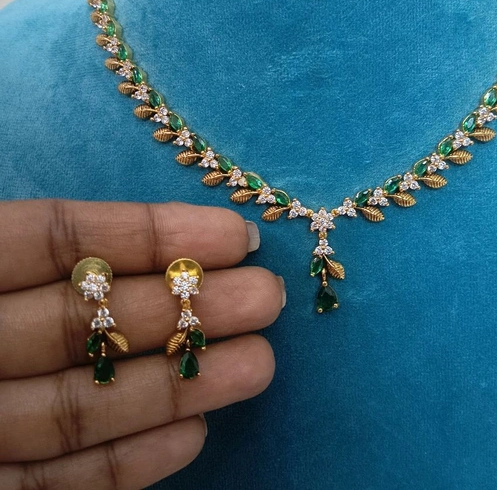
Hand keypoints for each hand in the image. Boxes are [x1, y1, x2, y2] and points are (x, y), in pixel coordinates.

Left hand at [0, 199, 283, 488]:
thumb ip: (18, 245)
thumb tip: (109, 252)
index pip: (60, 241)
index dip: (149, 233)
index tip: (232, 236)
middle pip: (92, 318)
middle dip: (186, 306)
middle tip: (269, 297)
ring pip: (87, 399)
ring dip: (177, 385)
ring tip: (259, 366)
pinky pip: (61, 476)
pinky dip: (124, 460)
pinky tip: (191, 435)